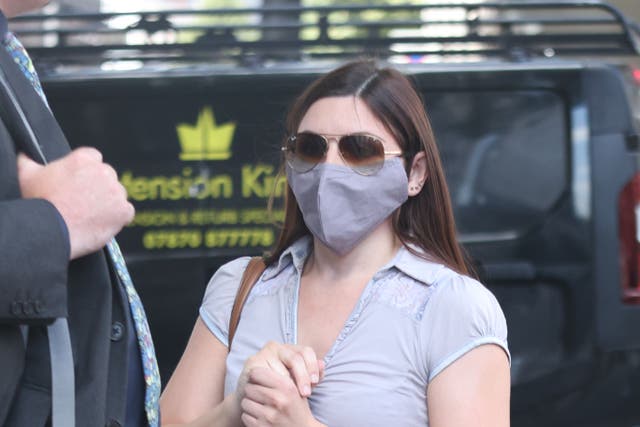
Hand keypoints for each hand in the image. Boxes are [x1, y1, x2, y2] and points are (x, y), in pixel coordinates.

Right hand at [17, 147, 134, 259]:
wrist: (51, 230)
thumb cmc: (39, 203)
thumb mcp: (27, 174)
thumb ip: (29, 160)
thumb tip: (26, 154)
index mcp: (84, 159)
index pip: (93, 159)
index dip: (86, 172)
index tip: (78, 183)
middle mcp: (104, 171)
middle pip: (107, 177)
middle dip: (98, 187)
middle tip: (83, 202)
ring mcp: (116, 191)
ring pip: (117, 195)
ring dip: (109, 203)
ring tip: (90, 215)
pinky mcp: (124, 210)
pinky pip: (126, 212)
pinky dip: (118, 218)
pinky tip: (101, 223)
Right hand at [236, 342, 323, 405]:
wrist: (256, 399)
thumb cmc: (280, 389)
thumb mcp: (299, 383)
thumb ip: (312, 375)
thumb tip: (322, 365)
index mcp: (290, 348)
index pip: (306, 351)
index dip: (312, 366)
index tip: (315, 382)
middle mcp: (276, 347)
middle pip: (295, 358)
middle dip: (302, 377)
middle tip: (306, 393)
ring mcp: (263, 353)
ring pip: (281, 368)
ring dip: (288, 384)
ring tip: (293, 396)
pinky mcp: (252, 362)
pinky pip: (267, 374)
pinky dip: (273, 385)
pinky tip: (277, 393)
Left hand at [241, 367, 323, 426]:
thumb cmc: (298, 408)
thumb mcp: (298, 388)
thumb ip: (289, 371)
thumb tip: (278, 349)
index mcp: (287, 386)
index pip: (257, 373)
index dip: (256, 375)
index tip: (258, 378)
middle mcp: (278, 400)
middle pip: (249, 388)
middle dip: (253, 391)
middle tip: (258, 393)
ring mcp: (269, 416)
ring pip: (246, 402)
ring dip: (250, 404)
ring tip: (259, 406)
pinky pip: (245, 416)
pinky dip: (250, 417)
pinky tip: (259, 417)